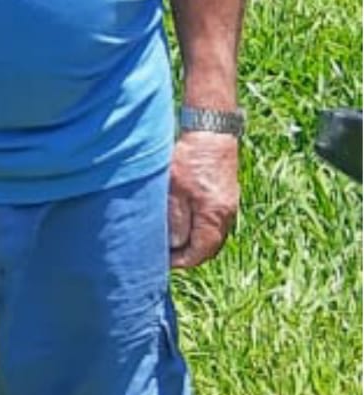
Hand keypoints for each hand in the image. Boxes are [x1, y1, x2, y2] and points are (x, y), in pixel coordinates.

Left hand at [168, 131, 239, 267]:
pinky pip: (213, 219)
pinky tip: (185, 220)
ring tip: (173, 240)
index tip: (165, 262)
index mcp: (214, 217)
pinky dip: (199, 226)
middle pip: (208, 246)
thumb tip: (174, 244)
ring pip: (211, 233)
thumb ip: (175, 218)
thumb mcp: (175, 188)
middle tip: (168, 255)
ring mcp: (228, 204)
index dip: (182, 261)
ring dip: (194, 240)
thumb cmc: (192, 158)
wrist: (212, 131)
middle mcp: (226, 215)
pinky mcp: (226, 193)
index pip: (200, 252)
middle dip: (189, 254)